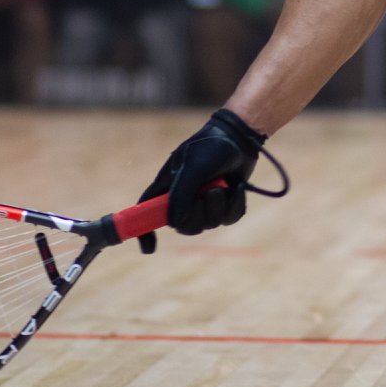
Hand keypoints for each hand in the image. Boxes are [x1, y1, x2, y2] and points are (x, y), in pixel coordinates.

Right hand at [136, 109, 264, 251]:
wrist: (241, 137)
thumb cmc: (212, 146)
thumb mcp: (194, 167)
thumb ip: (182, 194)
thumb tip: (173, 223)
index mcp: (167, 186)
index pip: (146, 211)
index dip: (144, 231)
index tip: (149, 249)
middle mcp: (183, 197)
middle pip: (184, 226)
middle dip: (200, 214)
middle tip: (209, 193)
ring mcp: (204, 201)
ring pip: (209, 224)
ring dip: (220, 206)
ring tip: (224, 185)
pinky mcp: (224, 203)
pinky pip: (228, 218)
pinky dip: (235, 205)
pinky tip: (236, 187)